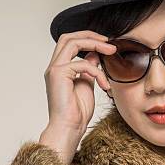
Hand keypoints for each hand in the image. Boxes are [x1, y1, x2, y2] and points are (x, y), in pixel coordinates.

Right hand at [40, 30, 115, 162]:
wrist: (69, 129)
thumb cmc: (77, 113)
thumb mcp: (87, 85)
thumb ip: (89, 69)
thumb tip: (94, 55)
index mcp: (59, 69)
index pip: (70, 43)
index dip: (87, 39)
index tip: (106, 44)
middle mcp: (54, 67)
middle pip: (68, 37)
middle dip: (90, 35)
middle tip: (109, 42)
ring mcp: (54, 70)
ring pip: (72, 42)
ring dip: (94, 44)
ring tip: (111, 51)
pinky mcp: (58, 75)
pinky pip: (82, 63)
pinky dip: (97, 72)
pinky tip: (104, 84)